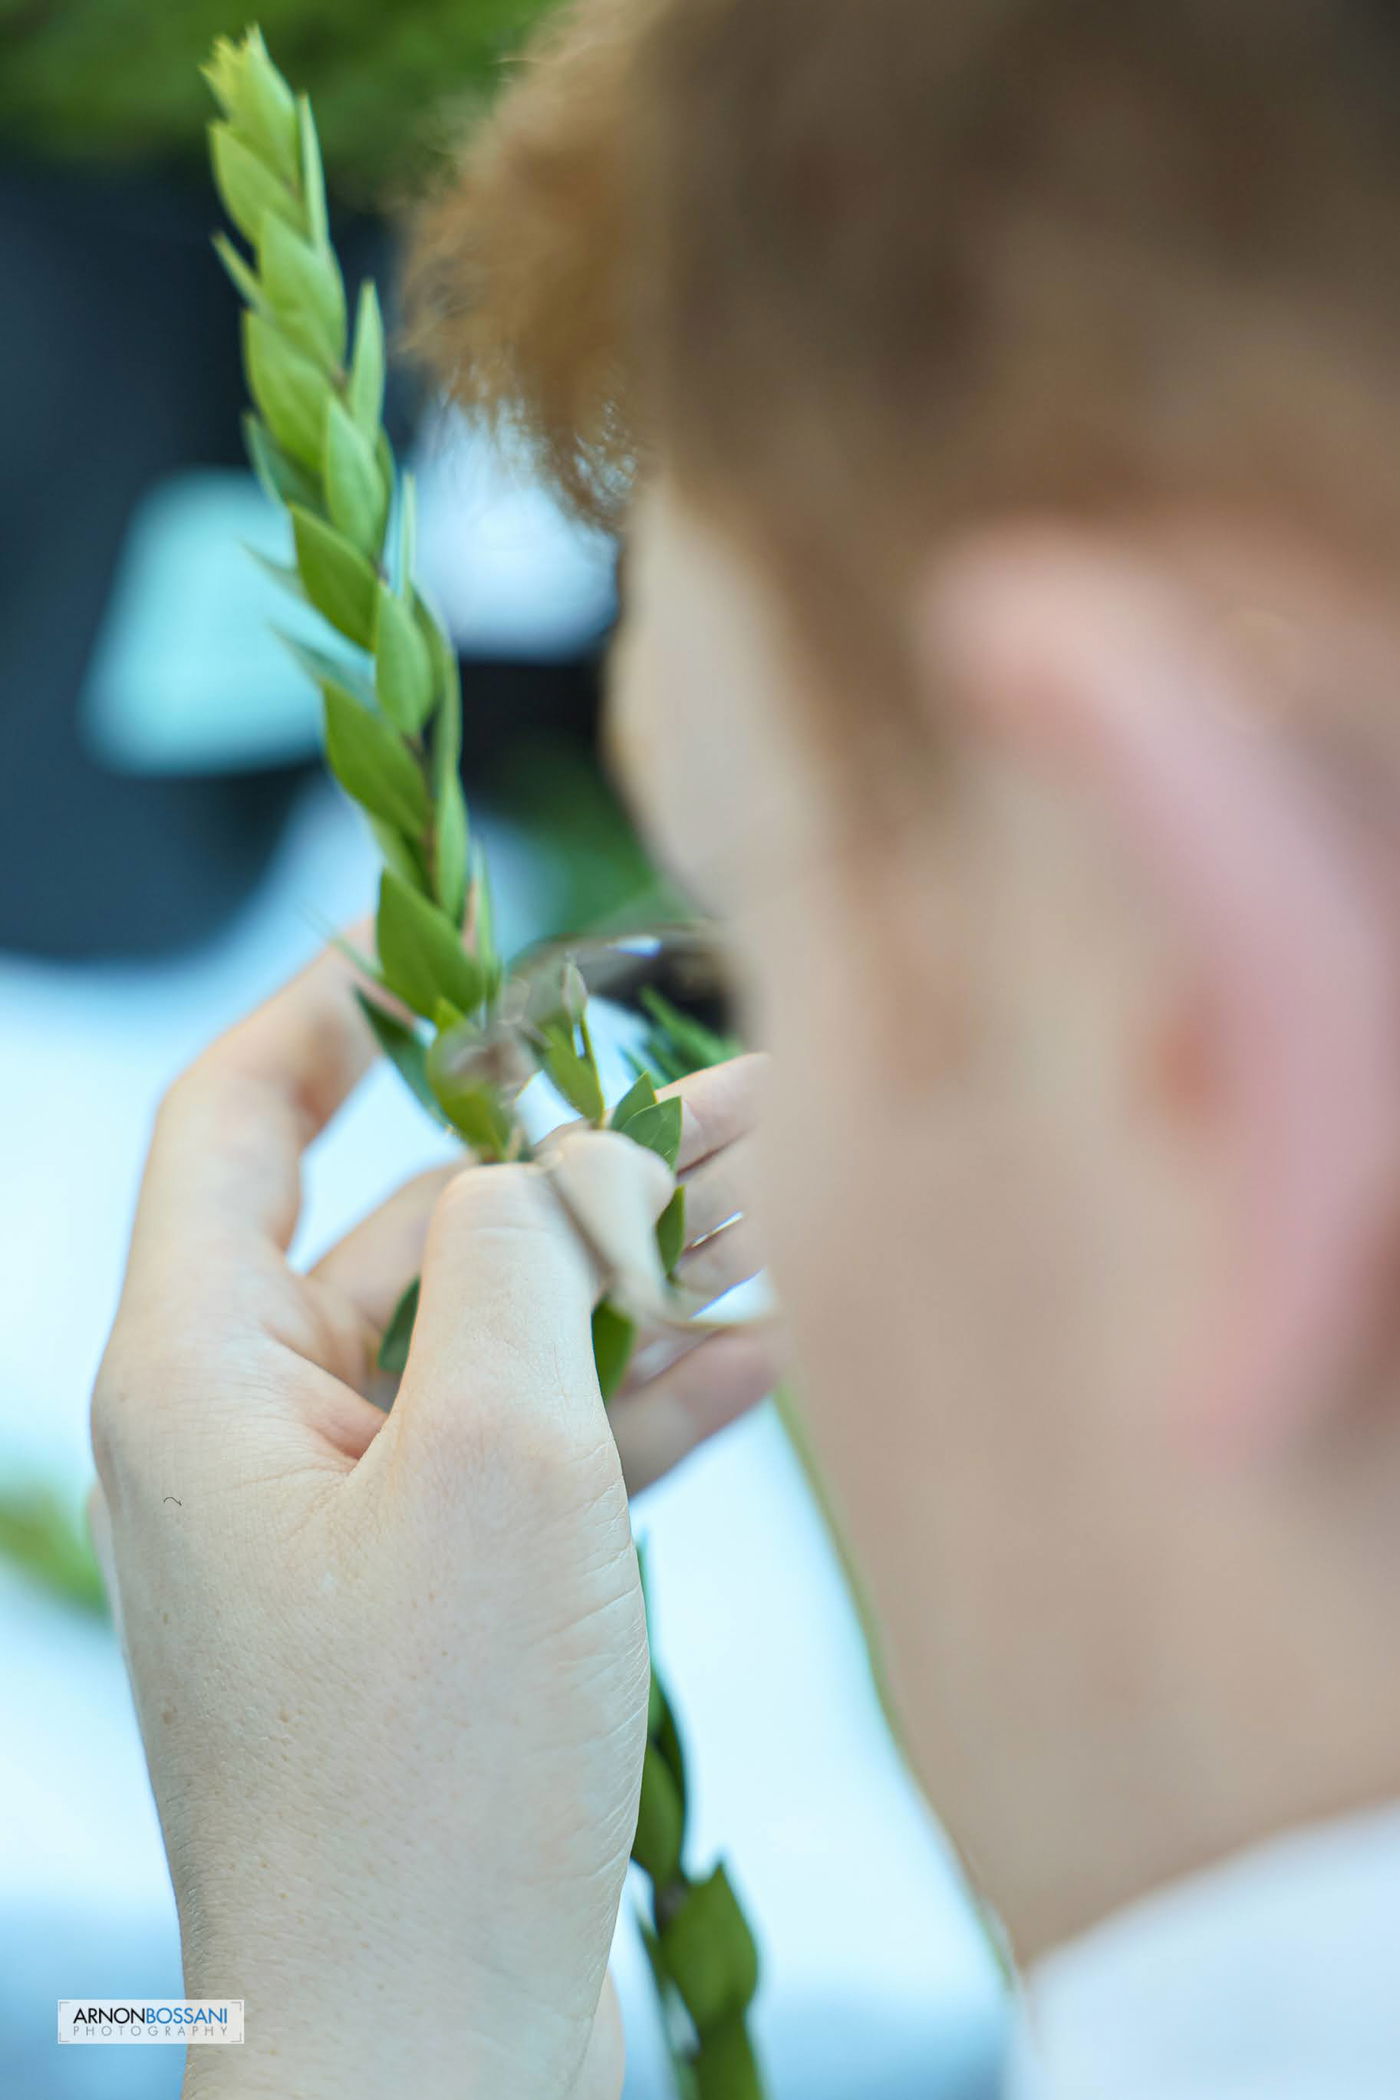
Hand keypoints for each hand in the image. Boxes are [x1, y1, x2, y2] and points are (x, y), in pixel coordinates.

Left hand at [89, 940, 773, 2099]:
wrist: (428, 2064)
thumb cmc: (430, 1767)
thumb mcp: (496, 1459)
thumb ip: (531, 1255)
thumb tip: (566, 1153)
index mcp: (202, 1375)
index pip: (230, 1122)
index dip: (326, 1010)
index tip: (431, 932)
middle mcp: (255, 1438)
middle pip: (412, 1231)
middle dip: (573, 1159)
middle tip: (737, 1087)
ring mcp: (349, 1532)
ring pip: (494, 1343)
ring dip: (632, 1278)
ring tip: (787, 1206)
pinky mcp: (433, 1616)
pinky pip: (530, 1459)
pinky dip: (635, 1404)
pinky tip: (760, 1358)